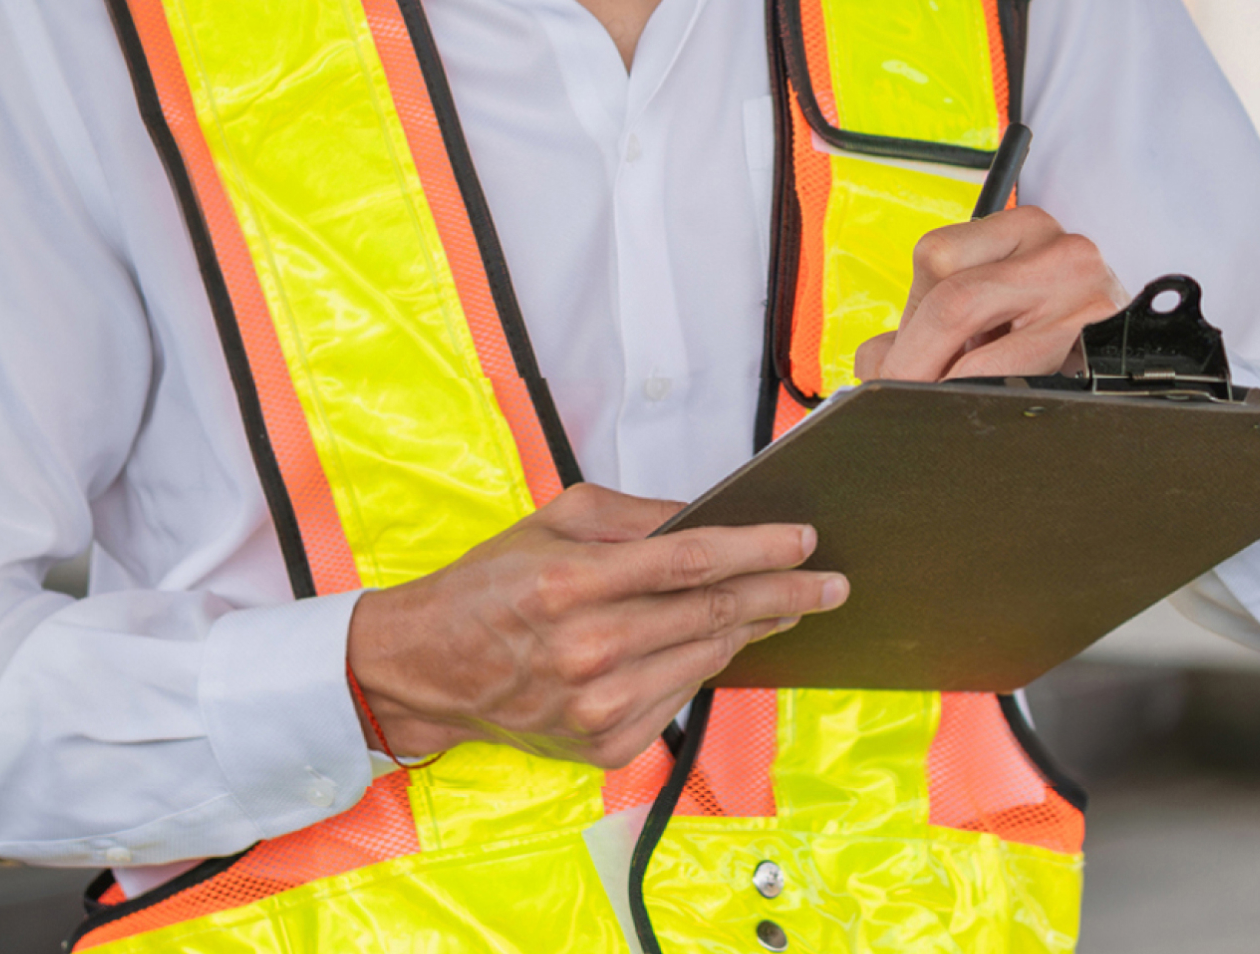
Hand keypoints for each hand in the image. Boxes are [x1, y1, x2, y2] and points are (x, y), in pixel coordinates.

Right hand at [343, 485, 847, 766]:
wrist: (428, 668)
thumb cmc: (488, 588)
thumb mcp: (550, 522)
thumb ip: (632, 515)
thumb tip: (706, 517)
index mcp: (570, 585)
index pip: (691, 561)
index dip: (758, 549)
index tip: (805, 539)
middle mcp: (587, 651)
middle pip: (714, 614)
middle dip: (785, 595)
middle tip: (831, 583)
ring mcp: (598, 707)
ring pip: (706, 658)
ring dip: (754, 630)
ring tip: (787, 607)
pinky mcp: (606, 744)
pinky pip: (681, 696)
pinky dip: (705, 664)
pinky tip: (718, 643)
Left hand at [854, 206, 1124, 382]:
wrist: (1136, 354)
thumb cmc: (1051, 326)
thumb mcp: (990, 301)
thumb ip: (927, 321)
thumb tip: (876, 360)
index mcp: (1021, 226)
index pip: (936, 259)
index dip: (905, 323)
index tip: (887, 366)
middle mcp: (1060, 250)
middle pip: (955, 303)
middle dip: (914, 363)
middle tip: (895, 397)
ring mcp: (1087, 298)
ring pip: (985, 352)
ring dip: (948, 388)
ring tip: (939, 404)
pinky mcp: (1101, 349)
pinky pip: (1022, 385)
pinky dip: (989, 399)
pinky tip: (985, 403)